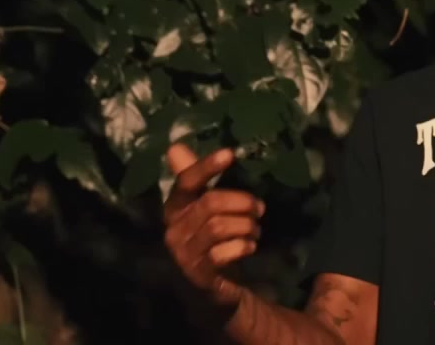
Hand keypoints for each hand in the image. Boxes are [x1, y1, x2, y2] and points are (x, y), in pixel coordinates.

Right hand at [163, 143, 263, 314]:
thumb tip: (175, 147)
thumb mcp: (205, 208)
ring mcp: (184, 254)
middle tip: (260, 208)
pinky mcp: (199, 274)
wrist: (212, 287)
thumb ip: (194, 178)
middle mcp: (174, 230)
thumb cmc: (210, 240)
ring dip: (246, 225)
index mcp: (175, 208)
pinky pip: (222, 253)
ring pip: (219, 226)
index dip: (205, 166)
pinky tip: (250, 247)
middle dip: (241, 202)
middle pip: (210, 203)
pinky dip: (242, 246)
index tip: (230, 154)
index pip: (186, 182)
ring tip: (255, 231)